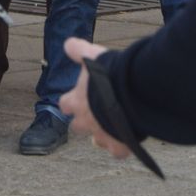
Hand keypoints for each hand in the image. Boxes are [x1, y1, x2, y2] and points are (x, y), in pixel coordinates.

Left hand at [58, 38, 132, 159]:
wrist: (131, 91)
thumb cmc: (109, 72)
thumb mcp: (92, 55)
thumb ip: (78, 50)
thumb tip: (68, 44)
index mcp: (76, 100)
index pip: (65, 104)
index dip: (71, 102)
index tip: (78, 98)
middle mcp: (85, 120)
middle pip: (78, 126)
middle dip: (85, 120)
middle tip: (97, 112)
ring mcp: (101, 134)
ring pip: (97, 141)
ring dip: (103, 134)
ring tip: (113, 126)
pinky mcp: (118, 145)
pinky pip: (118, 151)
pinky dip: (122, 147)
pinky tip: (128, 139)